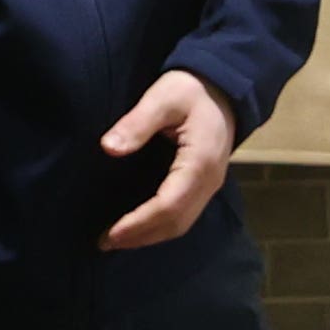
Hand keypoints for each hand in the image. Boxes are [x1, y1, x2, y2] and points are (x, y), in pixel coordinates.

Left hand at [97, 69, 237, 251]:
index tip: (111, 232)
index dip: (140, 223)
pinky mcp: (206, 185)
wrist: (224, 87)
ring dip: (151, 236)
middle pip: (176, 222)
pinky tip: (140, 227)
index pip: (169, 204)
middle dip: (141, 236)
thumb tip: (109, 148)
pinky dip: (161, 227)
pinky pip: (185, 215)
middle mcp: (209, 181)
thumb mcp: (163, 97)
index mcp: (199, 162)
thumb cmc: (191, 89)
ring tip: (118, 240)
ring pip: (182, 223)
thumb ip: (137, 122)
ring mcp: (210, 185)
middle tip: (105, 242)